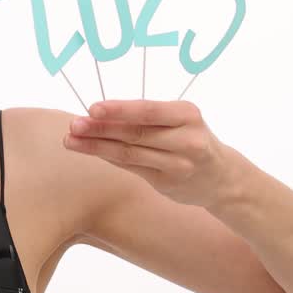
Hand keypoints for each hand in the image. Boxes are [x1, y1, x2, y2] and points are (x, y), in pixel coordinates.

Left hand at [63, 100, 237, 208]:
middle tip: (74, 124)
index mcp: (187, 114)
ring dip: (96, 146)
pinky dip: (108, 158)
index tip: (92, 108)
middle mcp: (186, 140)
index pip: (148, 111)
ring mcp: (178, 165)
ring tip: (71, 140)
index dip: (119, 110)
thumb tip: (97, 111)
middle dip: (100, 128)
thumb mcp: (178, 119)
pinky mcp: (167, 184)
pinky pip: (131, 167)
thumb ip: (145, 116)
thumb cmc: (189, 137)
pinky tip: (90, 151)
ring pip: (129, 153)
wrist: (220, 176)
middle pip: (135, 133)